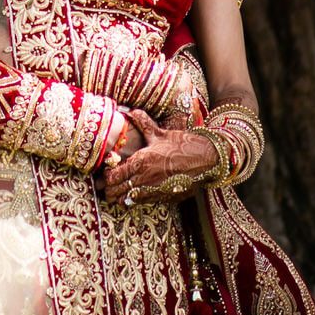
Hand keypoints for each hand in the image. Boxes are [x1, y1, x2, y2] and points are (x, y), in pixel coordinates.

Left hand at [102, 109, 219, 204]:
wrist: (209, 159)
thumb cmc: (185, 144)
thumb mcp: (161, 133)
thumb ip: (143, 123)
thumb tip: (130, 111)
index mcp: (142, 161)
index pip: (114, 176)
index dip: (106, 177)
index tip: (104, 174)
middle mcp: (146, 178)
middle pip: (118, 191)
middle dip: (110, 190)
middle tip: (105, 188)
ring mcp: (156, 190)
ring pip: (130, 200)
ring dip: (121, 197)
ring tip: (117, 194)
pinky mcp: (167, 197)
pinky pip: (145, 203)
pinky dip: (136, 201)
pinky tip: (134, 196)